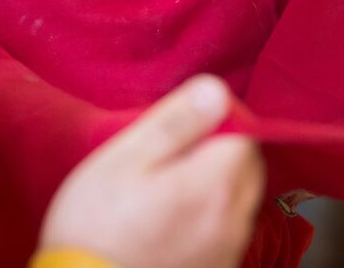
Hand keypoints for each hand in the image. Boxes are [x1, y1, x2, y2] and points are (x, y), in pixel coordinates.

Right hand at [39, 75, 264, 267]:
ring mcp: (227, 252)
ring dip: (215, 186)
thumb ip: (176, 122)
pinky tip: (171, 222)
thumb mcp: (126, 159)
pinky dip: (209, 218)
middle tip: (170, 157)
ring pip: (239, 200)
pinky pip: (226, 231)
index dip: (216, 121)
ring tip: (166, 190)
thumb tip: (217, 91)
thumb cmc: (96, 227)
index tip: (181, 127)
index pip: (245, 132)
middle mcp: (233, 221)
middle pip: (248, 168)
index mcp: (214, 185)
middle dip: (220, 152)